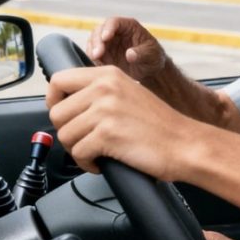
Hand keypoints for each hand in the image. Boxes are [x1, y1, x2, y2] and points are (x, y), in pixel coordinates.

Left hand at [46, 65, 193, 180]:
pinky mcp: (107, 134)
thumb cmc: (160, 126)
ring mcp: (105, 110)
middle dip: (68, 132)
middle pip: (57, 113)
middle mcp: (104, 88)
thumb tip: (66, 105)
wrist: (185, 144)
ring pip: (65, 135)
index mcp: (108, 75)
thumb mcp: (129, 94)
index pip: (58, 80)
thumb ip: (100, 93)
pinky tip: (103, 162)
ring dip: (78, 150)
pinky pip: (78, 154)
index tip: (65, 115)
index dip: (54, 101)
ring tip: (98, 152)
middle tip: (87, 140)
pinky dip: (88, 164)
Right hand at [86, 17, 166, 81]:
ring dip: (92, 50)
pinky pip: (93, 54)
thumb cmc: (153, 57)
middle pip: (99, 30)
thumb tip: (130, 54)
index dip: (108, 28)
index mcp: (129, 26)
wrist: (149, 70)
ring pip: (93, 41)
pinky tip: (98, 66)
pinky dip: (93, 59)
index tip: (105, 38)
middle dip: (97, 41)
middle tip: (97, 55)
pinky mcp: (103, 54)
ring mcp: (108, 43)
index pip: (114, 22)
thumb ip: (142, 54)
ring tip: (96, 60)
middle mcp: (115, 32)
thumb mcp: (152, 55)